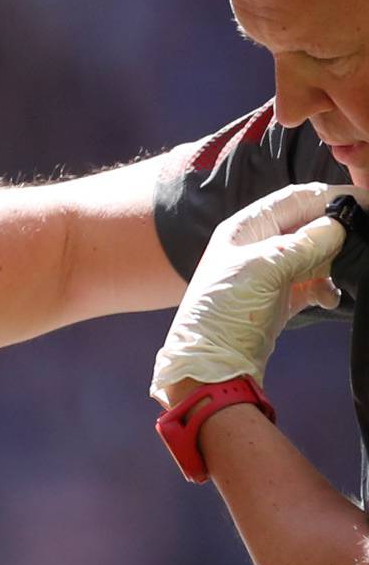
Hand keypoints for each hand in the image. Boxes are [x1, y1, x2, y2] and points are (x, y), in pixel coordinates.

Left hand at [151, 182, 344, 405]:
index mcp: (245, 228)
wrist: (211, 367)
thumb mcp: (265, 269)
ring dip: (333, 263)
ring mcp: (268, 274)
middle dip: (336, 231)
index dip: (331, 196)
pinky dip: (325, 288)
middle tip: (363, 238)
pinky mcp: (278, 299)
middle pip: (308, 225)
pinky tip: (329, 299)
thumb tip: (341, 225)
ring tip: (346, 271)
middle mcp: (256, 246)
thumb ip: (306, 243)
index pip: (295, 199)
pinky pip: (311, 283)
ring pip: (313, 255)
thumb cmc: (224, 312)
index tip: (365, 201)